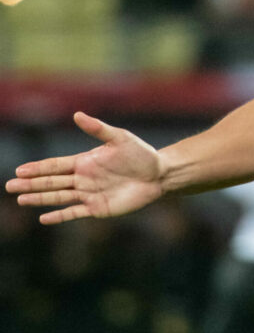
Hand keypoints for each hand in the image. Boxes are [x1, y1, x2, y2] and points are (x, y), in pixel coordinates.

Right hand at [5, 111, 164, 223]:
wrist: (159, 174)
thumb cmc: (141, 154)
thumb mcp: (120, 138)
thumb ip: (97, 129)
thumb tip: (77, 114)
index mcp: (85, 161)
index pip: (55, 166)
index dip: (37, 168)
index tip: (19, 170)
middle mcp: (83, 178)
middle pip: (52, 182)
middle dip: (31, 184)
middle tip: (10, 186)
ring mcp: (89, 194)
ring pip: (59, 197)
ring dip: (40, 199)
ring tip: (20, 200)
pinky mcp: (99, 208)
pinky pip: (75, 212)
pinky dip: (60, 215)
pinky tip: (44, 218)